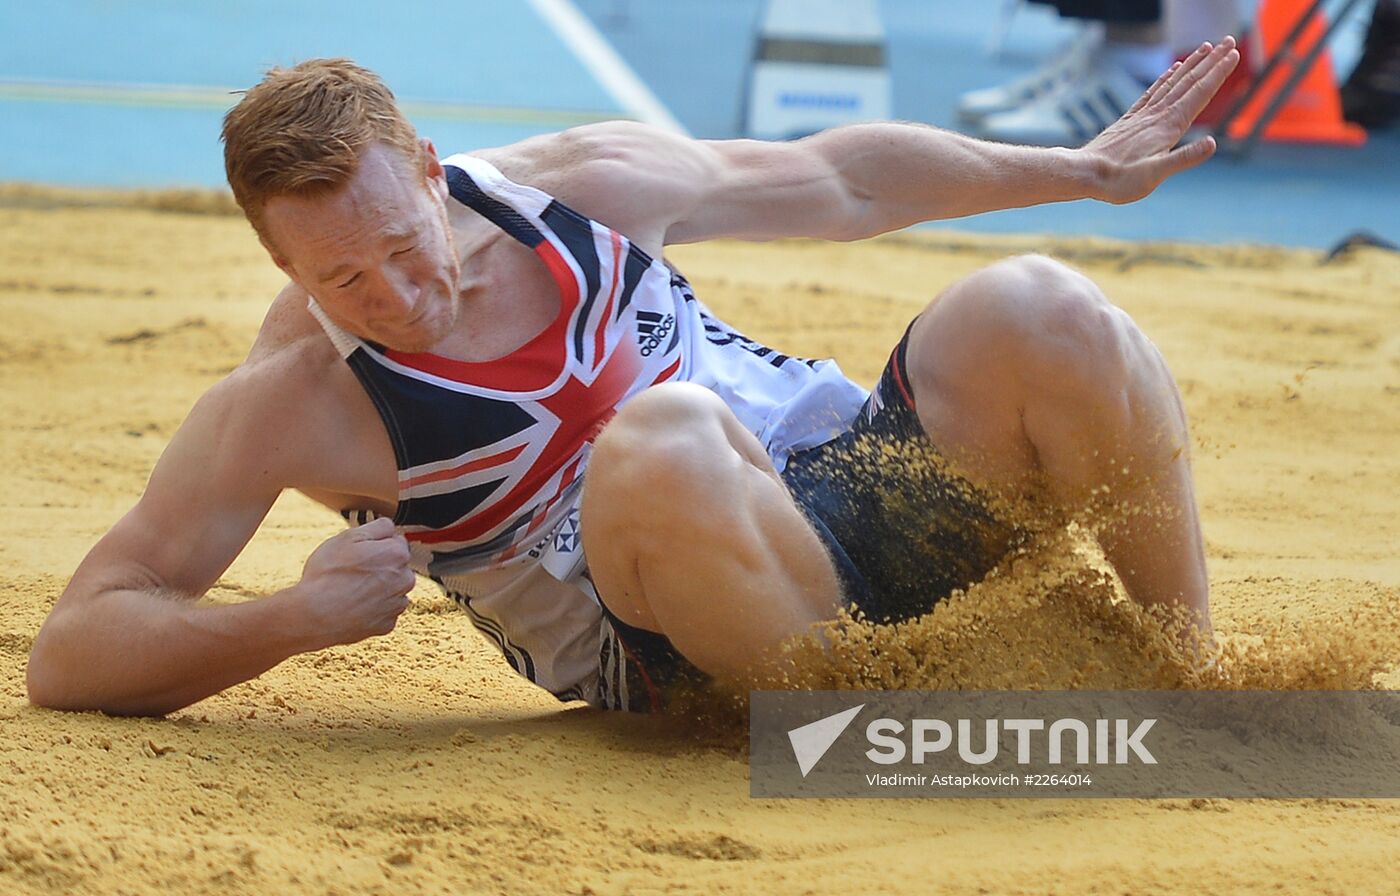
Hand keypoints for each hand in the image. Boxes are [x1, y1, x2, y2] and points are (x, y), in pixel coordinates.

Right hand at [295, 516, 414, 647]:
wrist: (314, 616)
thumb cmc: (328, 575)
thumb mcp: (348, 536)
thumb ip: (377, 527)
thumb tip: (390, 528)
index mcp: (397, 554)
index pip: (395, 541)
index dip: (375, 544)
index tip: (360, 552)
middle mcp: (404, 579)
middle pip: (396, 566)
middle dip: (380, 565)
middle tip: (352, 571)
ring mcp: (396, 604)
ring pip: (391, 589)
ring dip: (378, 588)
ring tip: (350, 589)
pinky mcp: (387, 624)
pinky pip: (383, 611)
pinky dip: (372, 608)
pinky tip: (354, 605)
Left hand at [1080, 37, 1240, 204]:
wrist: (1084, 174)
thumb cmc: (1119, 180)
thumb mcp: (1155, 175)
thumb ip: (1183, 158)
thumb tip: (1212, 144)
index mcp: (1169, 125)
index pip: (1200, 93)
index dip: (1218, 73)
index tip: (1234, 53)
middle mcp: (1158, 115)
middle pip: (1190, 81)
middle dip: (1212, 61)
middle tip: (1229, 40)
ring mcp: (1143, 115)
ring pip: (1173, 83)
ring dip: (1191, 64)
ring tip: (1206, 48)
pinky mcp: (1130, 120)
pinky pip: (1152, 92)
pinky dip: (1166, 78)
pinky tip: (1172, 69)